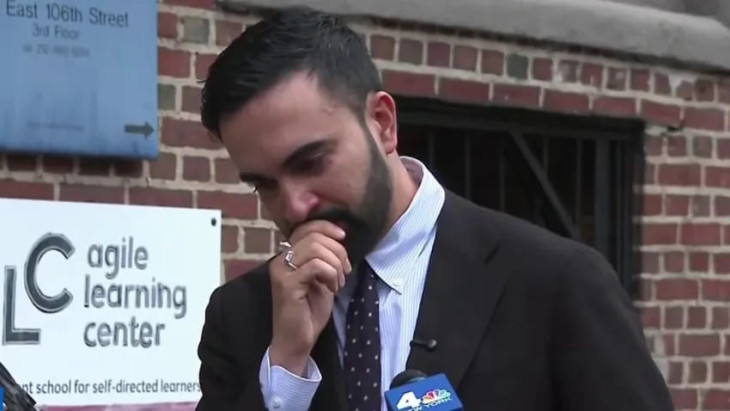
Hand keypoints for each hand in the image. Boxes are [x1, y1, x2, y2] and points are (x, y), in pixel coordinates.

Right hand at [269, 220, 352, 375]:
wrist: (295, 342)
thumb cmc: (308, 312)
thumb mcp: (321, 279)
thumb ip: (325, 258)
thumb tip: (339, 236)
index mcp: (287, 256)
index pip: (306, 228)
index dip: (327, 227)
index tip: (344, 237)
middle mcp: (280, 260)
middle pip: (314, 236)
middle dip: (337, 251)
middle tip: (345, 271)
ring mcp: (281, 272)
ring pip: (316, 248)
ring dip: (336, 264)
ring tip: (338, 282)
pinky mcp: (287, 285)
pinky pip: (316, 266)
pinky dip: (331, 274)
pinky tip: (332, 289)